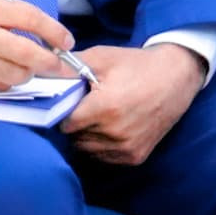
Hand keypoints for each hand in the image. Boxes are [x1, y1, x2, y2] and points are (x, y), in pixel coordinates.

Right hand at [0, 0, 74, 91]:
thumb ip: (9, 14)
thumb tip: (46, 34)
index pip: (31, 19)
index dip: (55, 32)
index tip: (67, 42)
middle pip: (30, 54)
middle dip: (52, 63)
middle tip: (60, 66)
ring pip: (19, 74)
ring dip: (29, 73)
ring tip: (25, 67)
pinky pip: (2, 86)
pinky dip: (8, 81)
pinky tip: (3, 73)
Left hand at [62, 44, 199, 166]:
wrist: (177, 77)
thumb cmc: (136, 65)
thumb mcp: (101, 58)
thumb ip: (68, 67)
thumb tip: (38, 70)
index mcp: (105, 109)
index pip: (64, 122)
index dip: (61, 111)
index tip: (66, 101)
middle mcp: (116, 133)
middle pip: (74, 136)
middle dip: (73, 122)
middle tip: (84, 105)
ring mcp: (127, 147)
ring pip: (86, 148)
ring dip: (85, 135)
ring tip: (97, 114)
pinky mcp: (136, 156)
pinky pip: (103, 156)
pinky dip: (99, 144)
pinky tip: (107, 126)